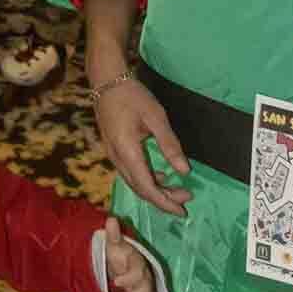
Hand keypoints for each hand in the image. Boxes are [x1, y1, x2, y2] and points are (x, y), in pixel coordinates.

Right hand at [94, 76, 191, 217]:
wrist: (106, 80)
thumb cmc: (132, 95)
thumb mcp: (156, 116)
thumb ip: (169, 144)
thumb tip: (185, 172)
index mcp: (127, 151)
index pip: (146, 187)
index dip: (165, 202)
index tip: (183, 211)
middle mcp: (117, 158)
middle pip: (140, 189)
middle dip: (163, 199)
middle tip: (187, 199)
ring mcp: (113, 154)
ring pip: (134, 183)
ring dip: (155, 191)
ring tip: (178, 190)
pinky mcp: (113, 149)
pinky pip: (130, 173)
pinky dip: (146, 180)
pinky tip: (160, 176)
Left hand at [103, 215, 159, 291]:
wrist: (123, 267)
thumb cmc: (119, 256)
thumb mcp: (113, 245)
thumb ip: (113, 235)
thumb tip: (111, 220)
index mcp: (139, 264)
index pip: (139, 272)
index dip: (128, 279)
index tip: (115, 282)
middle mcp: (147, 279)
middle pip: (146, 291)